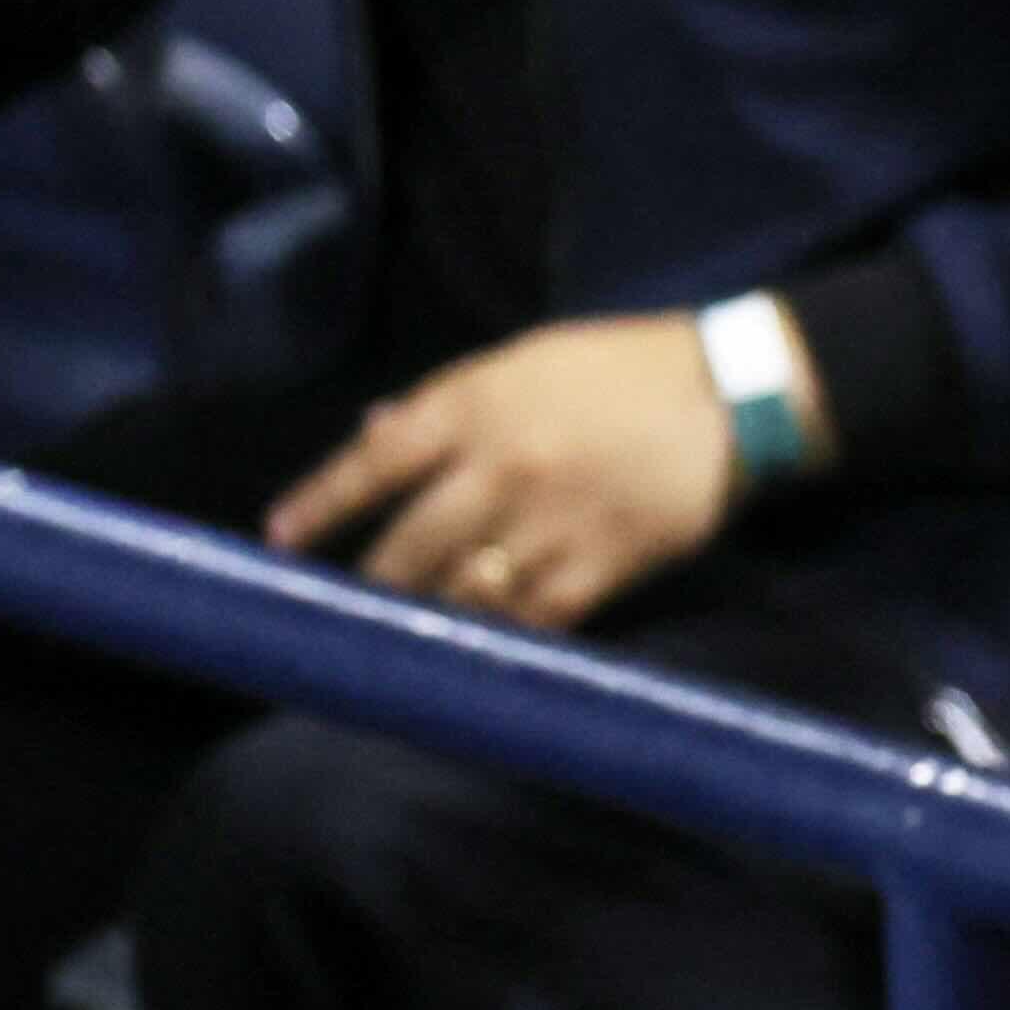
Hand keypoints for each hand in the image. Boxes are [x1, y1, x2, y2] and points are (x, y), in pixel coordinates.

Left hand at [257, 312, 746, 629]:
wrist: (728, 392)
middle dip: (374, 582)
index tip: (280, 540)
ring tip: (411, 635)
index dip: (320, 505)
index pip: (372, 463)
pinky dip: (505, 635)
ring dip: (433, 617)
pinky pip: (538, 617)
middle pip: (411, 544)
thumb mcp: (522, 362)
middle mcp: (501, 466)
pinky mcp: (604, 561)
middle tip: (346, 610)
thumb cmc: (617, 370)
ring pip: (467, 590)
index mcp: (474, 406)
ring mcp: (552, 520)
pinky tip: (485, 647)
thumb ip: (446, 403)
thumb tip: (373, 435)